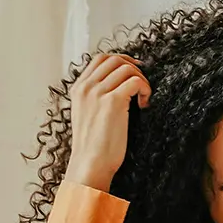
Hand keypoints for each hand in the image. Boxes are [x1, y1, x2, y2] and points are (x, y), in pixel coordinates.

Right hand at [64, 53, 151, 192]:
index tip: (134, 70)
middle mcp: (86, 87)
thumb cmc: (93, 146)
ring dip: (141, 80)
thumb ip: (94, 98)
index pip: (100, 59)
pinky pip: (136, 82)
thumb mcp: (86, 115)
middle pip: (115, 59)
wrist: (90, 163)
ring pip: (127, 68)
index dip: (121, 60)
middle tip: (142, 84)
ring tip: (143, 98)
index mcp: (78, 89)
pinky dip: (145, 89)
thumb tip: (117, 87)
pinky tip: (144, 104)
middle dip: (134, 67)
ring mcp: (98, 93)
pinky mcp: (113, 101)